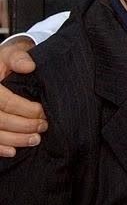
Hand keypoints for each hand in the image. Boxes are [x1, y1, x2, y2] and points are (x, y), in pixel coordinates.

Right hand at [0, 37, 45, 157]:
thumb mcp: (11, 53)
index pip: (5, 101)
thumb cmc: (5, 62)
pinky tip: (13, 151)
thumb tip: (29, 66)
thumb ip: (19, 57)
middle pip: (0, 120)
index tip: (43, 112)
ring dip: (15, 139)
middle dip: (24, 126)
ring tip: (35, 140)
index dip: (25, 109)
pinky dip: (0, 149)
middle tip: (44, 126)